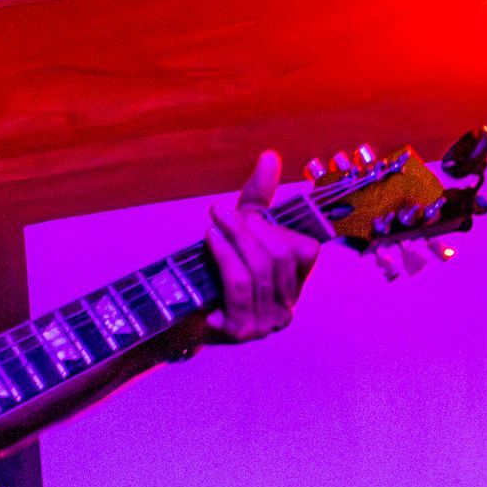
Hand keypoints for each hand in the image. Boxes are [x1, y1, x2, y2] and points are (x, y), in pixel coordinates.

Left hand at [202, 150, 317, 339]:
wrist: (185, 305)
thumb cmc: (222, 263)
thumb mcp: (243, 227)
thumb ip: (260, 195)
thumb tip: (269, 156)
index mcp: (297, 278)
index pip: (302, 251)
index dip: (271, 229)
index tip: (241, 212)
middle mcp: (289, 302)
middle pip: (276, 259)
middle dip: (246, 232)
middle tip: (218, 213)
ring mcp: (268, 321)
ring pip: (256, 274)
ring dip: (230, 246)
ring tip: (211, 229)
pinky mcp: (243, 331)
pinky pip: (237, 292)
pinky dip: (223, 267)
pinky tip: (210, 251)